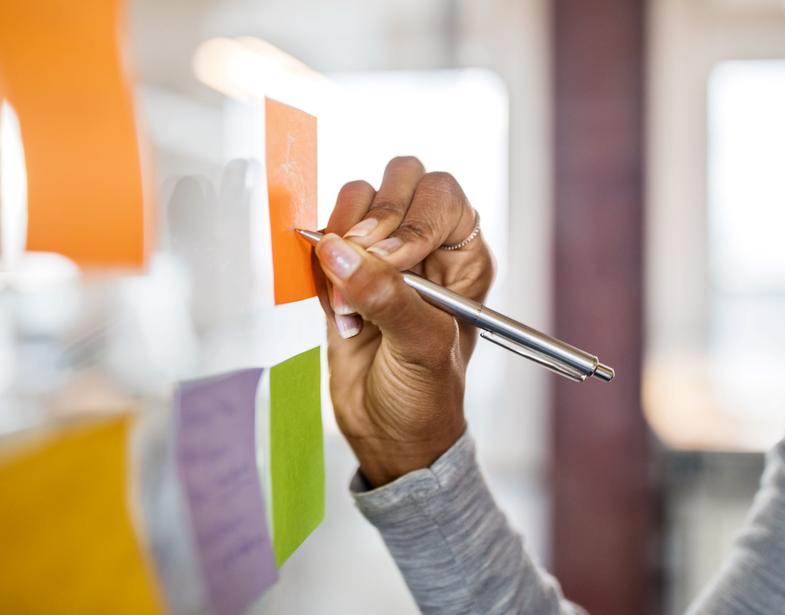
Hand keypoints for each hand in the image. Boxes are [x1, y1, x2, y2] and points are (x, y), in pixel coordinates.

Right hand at [312, 157, 493, 485]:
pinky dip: (321, 267)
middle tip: (361, 260)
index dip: (414, 218)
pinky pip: (324, 239)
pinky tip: (339, 312)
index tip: (390, 260)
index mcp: (464, 257)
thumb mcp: (422, 348)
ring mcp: (382, 255)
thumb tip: (341, 253)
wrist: (388, 436)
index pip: (443, 198)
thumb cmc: (426, 398)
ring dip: (343, 245)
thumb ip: (387, 297)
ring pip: (358, 201)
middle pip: (402, 180)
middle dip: (375, 218)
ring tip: (351, 303)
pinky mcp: (344, 270)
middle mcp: (427, 246)